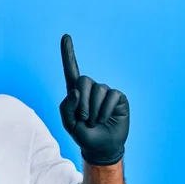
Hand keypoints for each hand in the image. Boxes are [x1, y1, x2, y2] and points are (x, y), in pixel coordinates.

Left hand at [58, 34, 129, 165]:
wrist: (101, 147)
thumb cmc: (83, 134)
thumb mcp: (69, 123)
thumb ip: (66, 107)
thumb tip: (75, 91)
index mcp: (75, 92)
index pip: (71, 70)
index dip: (68, 53)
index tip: (65, 36)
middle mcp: (91, 89)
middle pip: (83, 80)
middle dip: (82, 102)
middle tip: (84, 119)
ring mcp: (106, 92)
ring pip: (98, 90)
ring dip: (94, 110)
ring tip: (94, 121)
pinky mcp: (118, 98)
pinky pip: (112, 96)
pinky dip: (106, 110)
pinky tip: (105, 119)